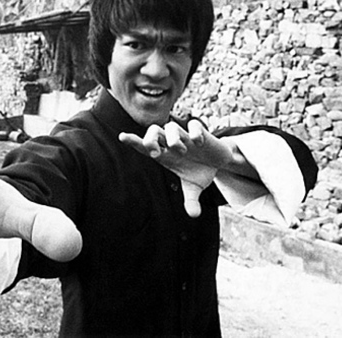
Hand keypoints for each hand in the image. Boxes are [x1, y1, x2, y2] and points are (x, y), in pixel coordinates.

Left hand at [119, 120, 233, 216]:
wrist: (219, 161)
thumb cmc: (199, 171)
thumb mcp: (194, 188)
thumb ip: (190, 200)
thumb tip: (194, 215)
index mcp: (165, 155)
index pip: (145, 147)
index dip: (133, 141)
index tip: (122, 137)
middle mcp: (172, 143)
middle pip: (153, 131)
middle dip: (150, 139)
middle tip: (156, 153)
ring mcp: (185, 136)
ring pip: (170, 126)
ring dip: (173, 139)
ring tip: (183, 151)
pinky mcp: (200, 131)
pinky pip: (193, 125)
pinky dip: (195, 133)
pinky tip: (199, 142)